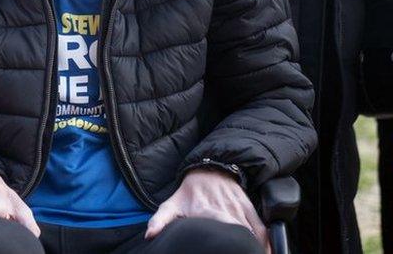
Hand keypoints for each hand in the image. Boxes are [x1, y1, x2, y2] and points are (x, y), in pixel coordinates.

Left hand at [146, 169, 268, 252]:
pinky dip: (265, 241)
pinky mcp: (249, 208)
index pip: (218, 234)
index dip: (222, 245)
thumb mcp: (171, 204)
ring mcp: (238, 210)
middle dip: (239, 248)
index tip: (221, 253)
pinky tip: (265, 251)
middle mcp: (224, 212)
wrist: (208, 169)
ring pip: (251, 234)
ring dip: (252, 247)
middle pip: (237, 237)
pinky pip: (261, 228)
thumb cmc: (189, 191)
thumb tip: (149, 235)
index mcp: (206, 213)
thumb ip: (160, 220)